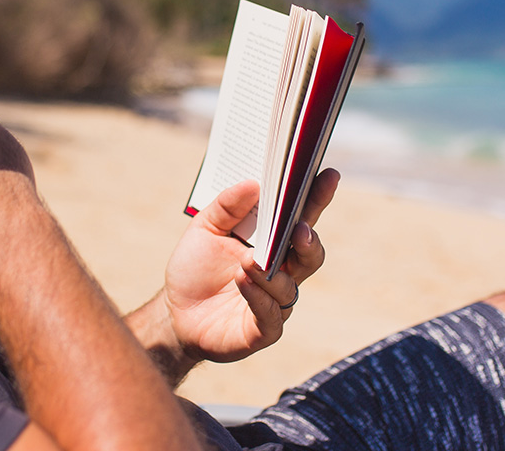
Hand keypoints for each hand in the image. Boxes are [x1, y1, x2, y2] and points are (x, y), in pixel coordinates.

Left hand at [158, 169, 337, 365]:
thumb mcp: (205, 229)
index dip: (317, 199)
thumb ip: (227, 206)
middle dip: (309, 240)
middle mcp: (282, 273)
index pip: (302, 219)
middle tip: (299, 228)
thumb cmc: (195, 268)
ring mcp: (274, 303)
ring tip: (250, 260)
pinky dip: (259, 296)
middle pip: (310, 255)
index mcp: (274, 244)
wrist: (175, 313)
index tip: (328, 175)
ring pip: (289, 287)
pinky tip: (244, 280)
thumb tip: (252, 183)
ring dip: (271, 272)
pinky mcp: (261, 330)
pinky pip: (270, 314)